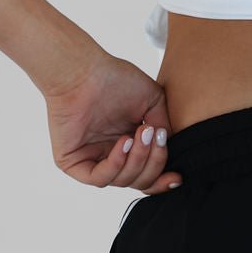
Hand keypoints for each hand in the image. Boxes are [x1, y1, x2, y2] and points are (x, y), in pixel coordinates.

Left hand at [42, 50, 182, 191]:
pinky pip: (99, 177)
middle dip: (154, 163)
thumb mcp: (153, 101)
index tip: (177, 175)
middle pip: (140, 181)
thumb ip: (164, 126)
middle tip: (154, 136)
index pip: (148, 175)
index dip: (163, 180)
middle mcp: (113, 156)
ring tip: (139, 134)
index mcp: (131, 146)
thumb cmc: (116, 79)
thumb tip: (168, 147)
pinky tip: (124, 142)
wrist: (85, 70)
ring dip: (138, 159)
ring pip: (123, 181)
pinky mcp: (74, 163)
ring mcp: (93, 160)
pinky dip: (116, 164)